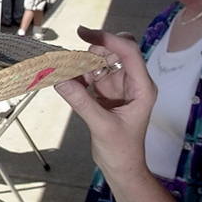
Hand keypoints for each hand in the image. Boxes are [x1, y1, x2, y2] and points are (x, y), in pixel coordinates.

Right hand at [55, 27, 154, 176]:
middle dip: (97, 48)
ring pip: (104, 60)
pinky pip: (94, 73)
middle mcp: (134, 83)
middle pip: (118, 50)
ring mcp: (120, 86)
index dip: (108, 40)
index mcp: (142, 88)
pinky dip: (81, 74)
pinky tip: (70, 82)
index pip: (129, 53)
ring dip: (86, 62)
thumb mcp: (101, 126)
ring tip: (68, 71)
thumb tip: (59, 80)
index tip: (85, 33)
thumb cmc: (121, 151)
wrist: (122, 167)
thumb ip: (81, 101)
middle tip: (73, 55)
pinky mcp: (108, 92)